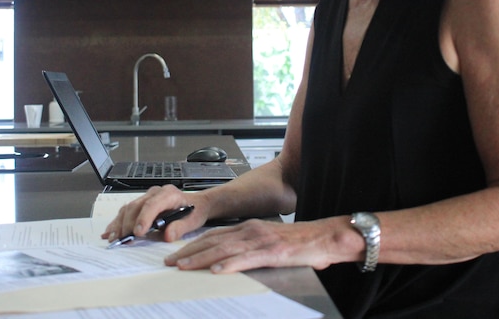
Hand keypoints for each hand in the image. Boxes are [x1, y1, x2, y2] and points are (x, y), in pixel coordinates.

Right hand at [101, 185, 207, 243]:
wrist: (196, 204)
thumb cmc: (195, 211)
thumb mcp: (193, 220)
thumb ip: (181, 227)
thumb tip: (168, 235)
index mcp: (169, 194)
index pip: (152, 204)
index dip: (143, 218)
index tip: (138, 233)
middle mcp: (155, 193)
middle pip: (136, 206)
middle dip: (128, 224)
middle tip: (123, 240)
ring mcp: (146, 197)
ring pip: (128, 208)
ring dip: (119, 224)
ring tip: (114, 239)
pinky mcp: (140, 204)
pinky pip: (126, 211)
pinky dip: (117, 222)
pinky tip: (110, 233)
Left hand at [165, 218, 342, 273]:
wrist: (328, 236)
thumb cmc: (303, 243)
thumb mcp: (272, 243)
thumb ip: (253, 250)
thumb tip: (231, 264)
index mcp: (250, 228)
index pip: (215, 235)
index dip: (194, 244)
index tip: (177, 253)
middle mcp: (252, 230)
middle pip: (213, 240)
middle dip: (189, 251)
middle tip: (170, 262)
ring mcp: (261, 240)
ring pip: (223, 249)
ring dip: (200, 258)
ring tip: (183, 266)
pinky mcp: (272, 252)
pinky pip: (245, 259)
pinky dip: (228, 264)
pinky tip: (215, 270)